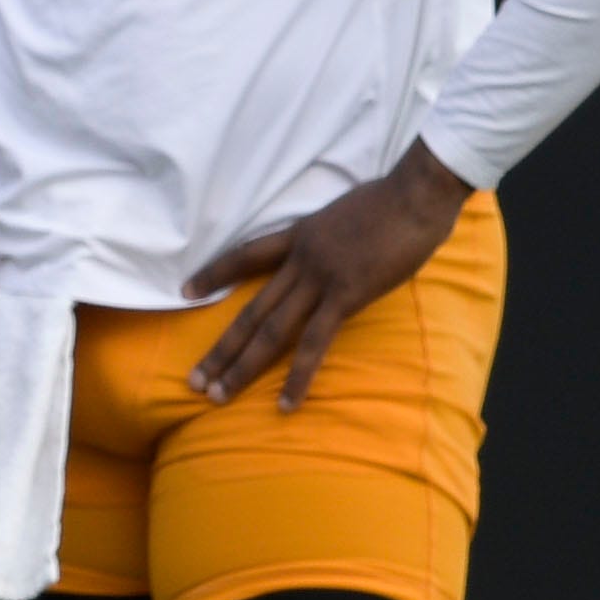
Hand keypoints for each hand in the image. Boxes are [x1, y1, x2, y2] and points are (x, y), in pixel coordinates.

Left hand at [183, 137, 472, 410]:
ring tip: (217, 396)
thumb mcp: (344, 215)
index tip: (185, 292)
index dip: (214, 274)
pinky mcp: (345, 297)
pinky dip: (299, 376)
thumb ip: (329, 239)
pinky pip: (315, 343)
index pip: (244, 255)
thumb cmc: (391, 201)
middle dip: (220, 349)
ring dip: (242, 367)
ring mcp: (319, 280)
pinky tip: (285, 404)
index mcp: (298, 236)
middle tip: (193, 380)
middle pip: (250, 310)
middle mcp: (298, 260)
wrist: (414, 195)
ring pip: (270, 331)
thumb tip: (333, 251)